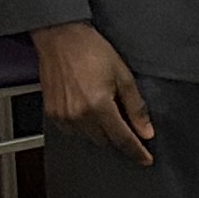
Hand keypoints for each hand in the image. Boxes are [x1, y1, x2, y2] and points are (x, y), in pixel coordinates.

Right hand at [34, 20, 155, 162]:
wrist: (61, 38)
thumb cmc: (92, 50)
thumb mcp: (123, 75)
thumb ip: (135, 107)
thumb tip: (146, 131)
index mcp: (99, 106)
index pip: (122, 139)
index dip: (136, 151)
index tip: (146, 159)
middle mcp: (79, 115)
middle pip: (106, 141)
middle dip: (118, 135)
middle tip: (124, 120)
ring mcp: (63, 116)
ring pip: (89, 137)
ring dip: (100, 130)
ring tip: (102, 107)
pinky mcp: (52, 113)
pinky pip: (73, 131)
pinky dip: (84, 126)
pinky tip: (87, 109)